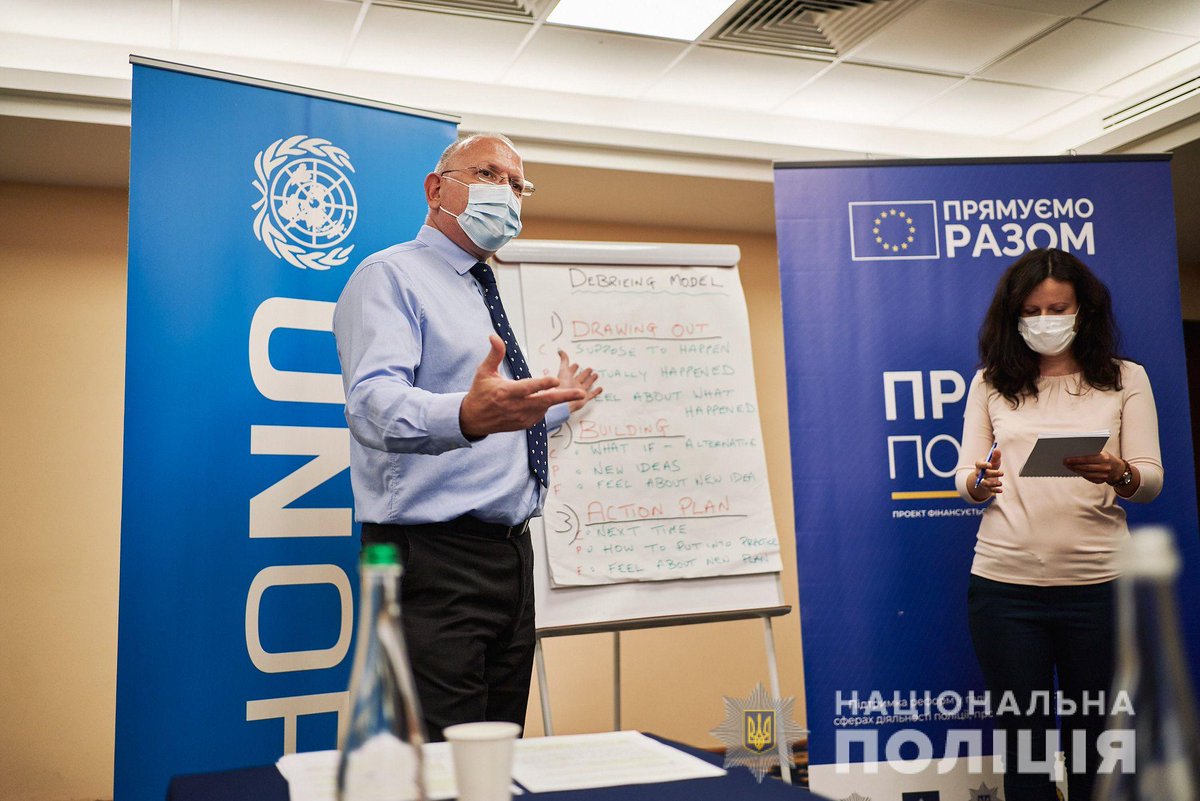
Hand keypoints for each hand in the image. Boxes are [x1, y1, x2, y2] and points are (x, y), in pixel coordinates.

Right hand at [460, 335, 585, 437]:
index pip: (528, 388)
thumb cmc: (480, 392)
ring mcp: (522, 418)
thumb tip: (495, 335)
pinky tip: (539, 399)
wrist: (474, 419)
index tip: (556, 380)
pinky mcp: (525, 424)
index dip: (542, 384)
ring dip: (554, 398)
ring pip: (544, 407)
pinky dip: (544, 405)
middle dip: (564, 396)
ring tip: (560, 391)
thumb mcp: (484, 371)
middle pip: (544, 401)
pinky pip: (541, 414)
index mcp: (506, 392)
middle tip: (582, 393)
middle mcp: (516, 407)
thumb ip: (494, 354)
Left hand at [556, 349, 601, 412]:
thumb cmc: (563, 386)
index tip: (576, 364)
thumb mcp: (564, 370)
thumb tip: (560, 350)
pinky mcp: (584, 398)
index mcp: (567, 378)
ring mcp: (579, 391)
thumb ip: (564, 360)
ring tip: (595, 375)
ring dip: (591, 380)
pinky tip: (600, 388)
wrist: (564, 401)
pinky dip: (596, 391)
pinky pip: (592, 394)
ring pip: (586, 384)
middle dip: (584, 373)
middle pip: (580, 377)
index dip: (573, 368)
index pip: (570, 371)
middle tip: (589, 369)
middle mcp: (573, 384)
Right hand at [972, 447, 1003, 498]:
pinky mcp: (987, 487)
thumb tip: (997, 450)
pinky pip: (989, 490)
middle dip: (992, 474)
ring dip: (992, 484)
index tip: (990, 465)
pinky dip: (995, 490)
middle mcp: (979, 473)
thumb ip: (995, 455)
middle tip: (1002, 473)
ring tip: (1000, 483)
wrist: (989, 473)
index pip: (979, 464)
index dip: (984, 465)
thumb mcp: (994, 459)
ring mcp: (982, 481)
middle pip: (983, 474)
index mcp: (979, 465)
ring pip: (985, 484)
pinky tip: (1001, 490)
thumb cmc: (992, 464)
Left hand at [1064, 451, 1125, 484]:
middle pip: (1086, 467)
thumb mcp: (1101, 453)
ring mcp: (1104, 475)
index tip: (1066, 459)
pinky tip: (1075, 471)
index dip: (1076, 460)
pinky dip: (1081, 474)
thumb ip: (1091, 453)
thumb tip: (1074, 453)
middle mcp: (1105, 467)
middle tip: (1065, 463)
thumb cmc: (1105, 458)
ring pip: (1086, 474)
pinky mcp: (1101, 481)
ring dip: (1076, 470)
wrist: (1118, 468)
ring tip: (1068, 467)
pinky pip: (1089, 478)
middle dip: (1074, 465)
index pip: (1087, 459)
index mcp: (1104, 458)